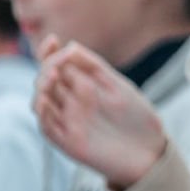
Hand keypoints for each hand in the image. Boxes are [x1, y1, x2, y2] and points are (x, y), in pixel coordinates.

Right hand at [33, 37, 165, 189]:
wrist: (149, 150)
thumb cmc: (136, 117)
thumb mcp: (117, 86)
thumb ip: (94, 67)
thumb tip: (70, 45)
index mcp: (80, 86)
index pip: (55, 65)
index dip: (49, 53)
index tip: (52, 40)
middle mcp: (69, 102)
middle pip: (45, 81)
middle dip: (46, 69)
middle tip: (57, 64)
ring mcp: (66, 121)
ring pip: (40, 102)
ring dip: (41, 89)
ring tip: (52, 77)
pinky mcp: (66, 141)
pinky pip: (47, 127)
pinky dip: (43, 113)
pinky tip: (46, 101)